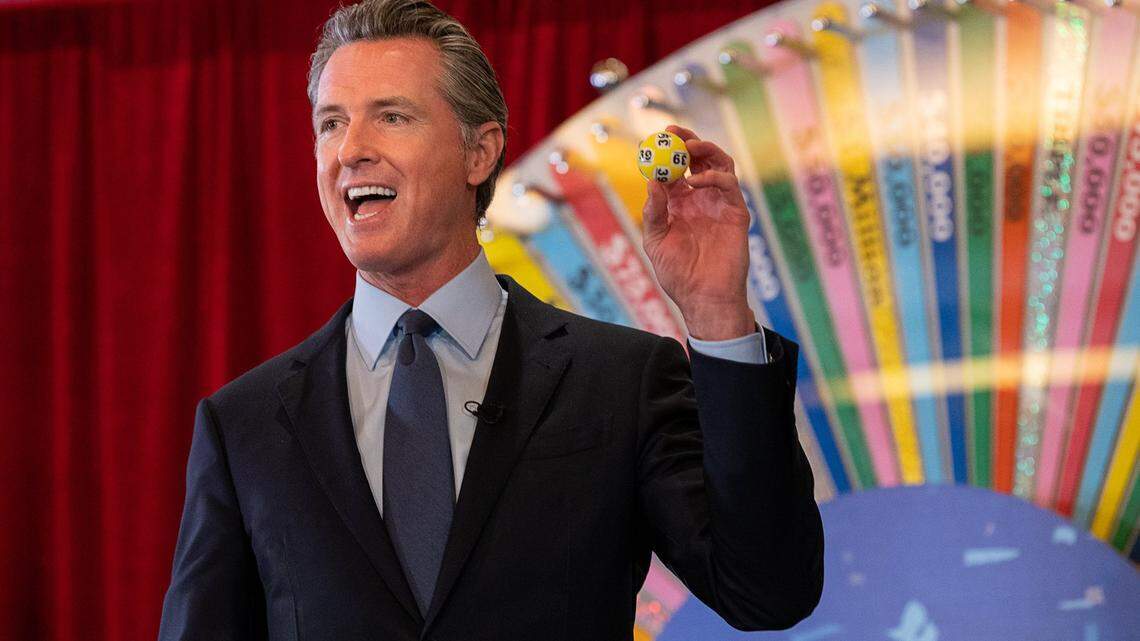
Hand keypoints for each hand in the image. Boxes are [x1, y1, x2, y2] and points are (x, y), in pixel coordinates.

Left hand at [642, 125, 753, 340]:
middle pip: (699, 159)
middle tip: (674, 132)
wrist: (703, 297)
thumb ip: (654, 212)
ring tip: (689, 148)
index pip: (675, 167)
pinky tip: (696, 181)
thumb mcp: (656, 241)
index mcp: (680, 203)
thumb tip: (651, 182)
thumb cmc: (677, 274)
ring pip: (720, 164)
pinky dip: (713, 176)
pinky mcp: (736, 212)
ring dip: (705, 150)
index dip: (668, 150)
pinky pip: (729, 185)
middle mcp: (701, 199)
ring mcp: (720, 204)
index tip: (658, 136)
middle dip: (687, 141)